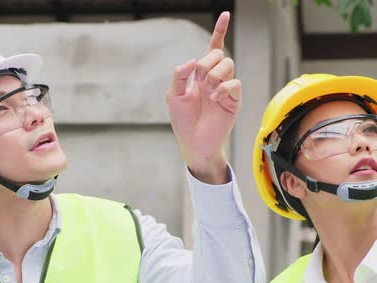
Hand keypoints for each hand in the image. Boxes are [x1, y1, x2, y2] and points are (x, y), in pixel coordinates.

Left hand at [166, 11, 240, 183]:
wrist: (193, 142)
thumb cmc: (183, 121)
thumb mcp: (173, 95)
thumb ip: (179, 75)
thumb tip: (192, 61)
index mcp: (200, 75)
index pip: (212, 49)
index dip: (219, 32)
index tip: (225, 15)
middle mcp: (215, 79)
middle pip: (219, 55)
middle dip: (206, 62)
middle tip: (198, 79)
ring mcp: (225, 89)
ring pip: (228, 65)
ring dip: (214, 74)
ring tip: (207, 90)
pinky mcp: (234, 101)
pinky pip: (234, 84)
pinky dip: (223, 88)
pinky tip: (214, 98)